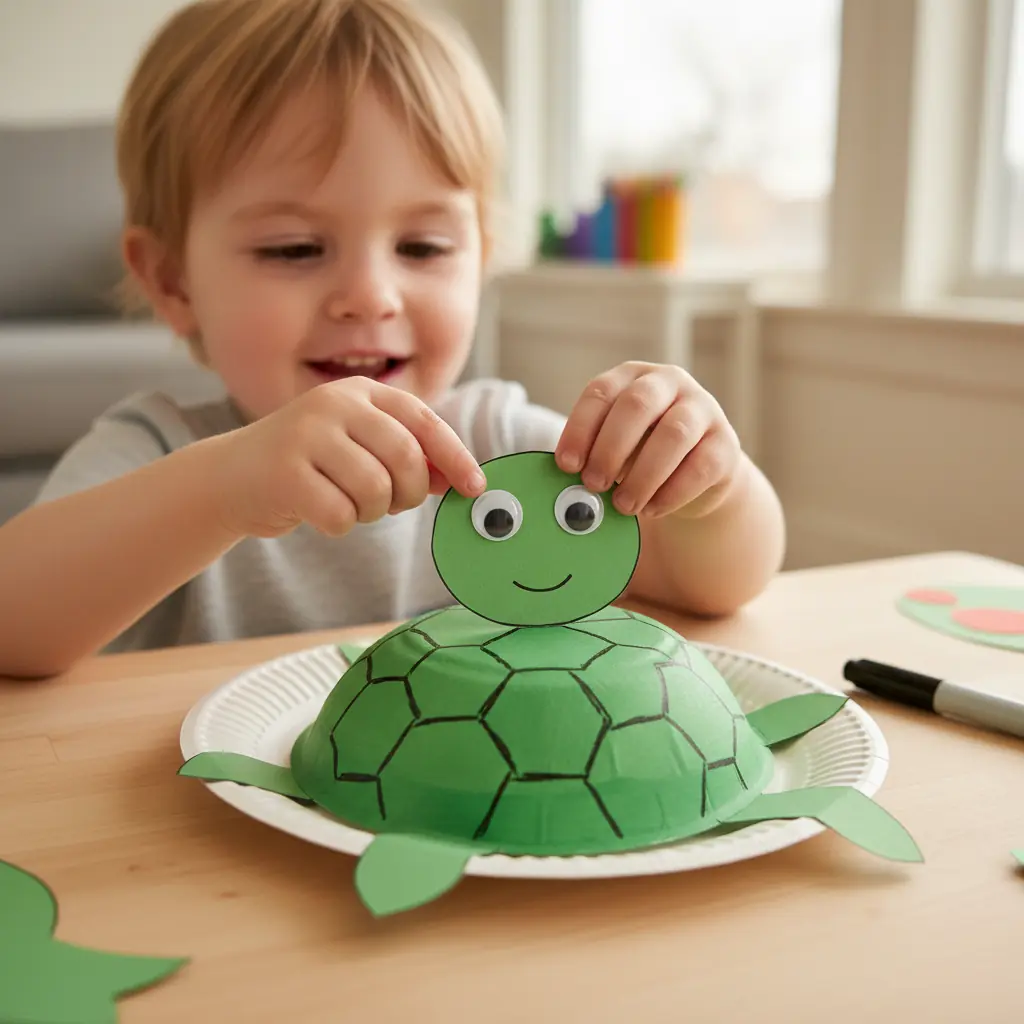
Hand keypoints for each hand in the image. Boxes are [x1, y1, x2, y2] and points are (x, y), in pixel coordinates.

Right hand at [210, 378, 485, 537]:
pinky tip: (319, 512)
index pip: (424, 422)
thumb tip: (458, 479)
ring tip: (348, 504)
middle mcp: (333, 403)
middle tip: (392, 505)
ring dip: (370, 512)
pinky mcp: (284, 472)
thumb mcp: (359, 448)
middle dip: (409, 493)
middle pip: (405, 458)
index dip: (455, 457)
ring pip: (375, 490)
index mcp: (359, 392)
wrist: (231, 476)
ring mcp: (305, 434)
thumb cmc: (309, 465)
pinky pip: (341, 515)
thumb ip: (406, 457)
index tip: (474, 488)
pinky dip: (340, 525)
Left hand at [554, 361, 739, 519]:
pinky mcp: (726, 443)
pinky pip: (701, 466)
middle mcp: (669, 383)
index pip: (601, 392)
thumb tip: (570, 483)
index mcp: (632, 377)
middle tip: (593, 484)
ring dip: (643, 475)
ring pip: (674, 434)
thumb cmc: (643, 453)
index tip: (566, 465)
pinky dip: (671, 493)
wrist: (698, 470)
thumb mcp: (616, 446)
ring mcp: (703, 409)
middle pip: (637, 404)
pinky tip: (652, 509)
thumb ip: (594, 456)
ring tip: (623, 505)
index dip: (580, 429)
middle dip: (610, 448)